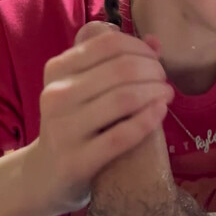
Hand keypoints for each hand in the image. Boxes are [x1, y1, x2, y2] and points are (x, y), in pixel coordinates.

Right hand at [27, 21, 173, 215]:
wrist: (48, 174)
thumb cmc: (74, 122)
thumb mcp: (84, 86)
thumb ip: (116, 61)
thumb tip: (154, 42)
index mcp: (57, 69)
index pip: (108, 44)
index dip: (140, 48)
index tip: (155, 60)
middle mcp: (57, 94)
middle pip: (121, 68)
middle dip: (153, 71)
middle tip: (164, 81)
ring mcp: (64, 128)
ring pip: (124, 98)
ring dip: (155, 92)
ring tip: (167, 95)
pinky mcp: (76, 160)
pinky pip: (122, 135)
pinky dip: (148, 119)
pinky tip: (160, 112)